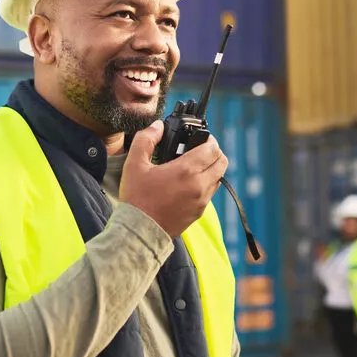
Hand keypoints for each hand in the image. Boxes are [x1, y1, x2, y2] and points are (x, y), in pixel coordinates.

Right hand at [120, 121, 228, 238]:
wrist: (139, 231)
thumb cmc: (137, 198)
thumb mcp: (135, 164)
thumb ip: (146, 140)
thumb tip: (158, 126)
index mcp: (186, 171)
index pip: (212, 148)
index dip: (209, 139)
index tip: (201, 137)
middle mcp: (199, 185)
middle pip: (222, 162)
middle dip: (214, 152)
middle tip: (201, 149)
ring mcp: (201, 201)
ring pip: (218, 178)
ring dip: (211, 168)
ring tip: (194, 166)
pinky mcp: (199, 213)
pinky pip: (210, 193)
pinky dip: (205, 184)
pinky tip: (189, 183)